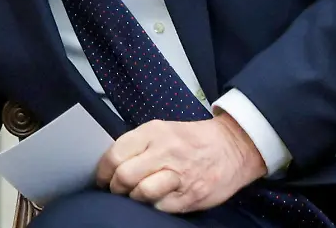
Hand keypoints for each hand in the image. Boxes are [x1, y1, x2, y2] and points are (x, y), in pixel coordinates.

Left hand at [95, 114, 266, 212]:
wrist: (233, 147)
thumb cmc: (190, 140)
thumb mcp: (160, 129)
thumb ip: (136, 144)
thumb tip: (110, 164)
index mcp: (153, 133)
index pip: (115, 154)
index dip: (103, 171)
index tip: (102, 178)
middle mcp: (166, 152)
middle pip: (125, 176)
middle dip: (115, 187)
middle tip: (116, 189)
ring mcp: (181, 175)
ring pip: (142, 193)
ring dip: (133, 198)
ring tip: (135, 195)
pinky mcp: (193, 195)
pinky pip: (162, 207)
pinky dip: (154, 206)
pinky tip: (156, 199)